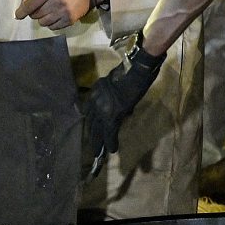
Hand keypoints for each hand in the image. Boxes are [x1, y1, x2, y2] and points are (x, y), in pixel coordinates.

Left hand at [15, 0, 97, 29]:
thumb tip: (23, 4)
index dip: (21, 12)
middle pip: (35, 15)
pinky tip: (56, 16)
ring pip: (43, 22)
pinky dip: (51, 23)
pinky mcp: (69, 21)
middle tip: (41, 6)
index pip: (29, 6)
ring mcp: (62, 13)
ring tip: (49, 11)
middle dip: (34, 12)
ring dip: (43, 18)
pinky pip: (53, 27)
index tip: (18, 16)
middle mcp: (54, 2)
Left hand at [83, 37, 164, 177]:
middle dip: (92, 136)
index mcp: (95, 92)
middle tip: (94, 148)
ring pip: (97, 130)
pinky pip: (109, 133)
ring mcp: (102, 109)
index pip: (89, 112)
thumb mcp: (117, 85)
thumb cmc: (130, 74)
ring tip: (99, 153)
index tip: (92, 132)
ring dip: (98, 143)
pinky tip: (112, 150)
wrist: (135, 71)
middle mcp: (95, 101)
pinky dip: (110, 142)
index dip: (91, 124)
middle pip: (91, 123)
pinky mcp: (112, 116)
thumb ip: (115, 99)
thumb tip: (124, 113)